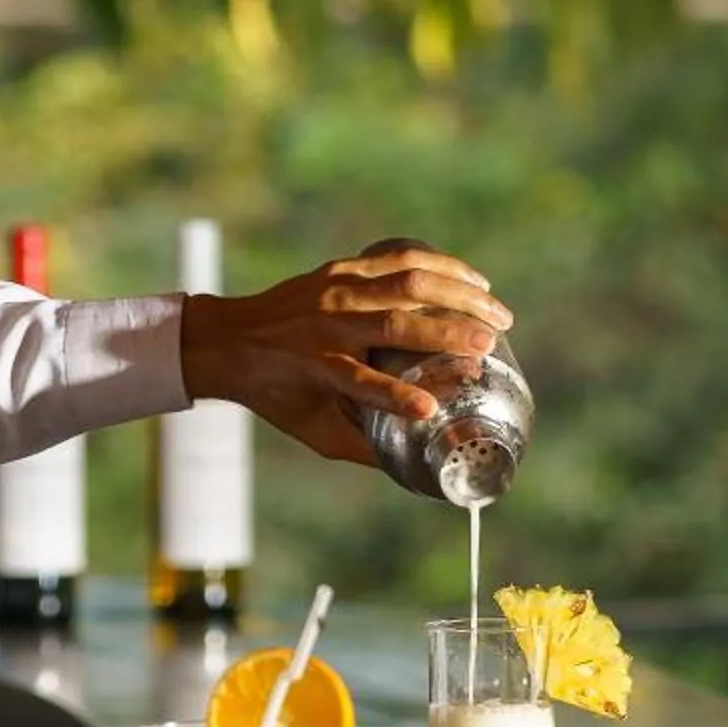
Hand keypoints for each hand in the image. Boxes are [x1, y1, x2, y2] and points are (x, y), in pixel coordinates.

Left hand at [176, 239, 511, 466]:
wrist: (230, 338)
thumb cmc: (276, 392)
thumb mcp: (311, 428)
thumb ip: (360, 447)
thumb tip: (411, 467)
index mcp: (317, 368)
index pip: (360, 383)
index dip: (394, 398)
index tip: (429, 410)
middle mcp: (328, 326)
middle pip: (396, 323)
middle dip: (449, 330)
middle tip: (493, 342)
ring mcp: (337, 291)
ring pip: (406, 281)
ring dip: (458, 292)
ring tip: (497, 310)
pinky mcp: (343, 269)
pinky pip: (399, 259)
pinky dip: (440, 266)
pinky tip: (472, 279)